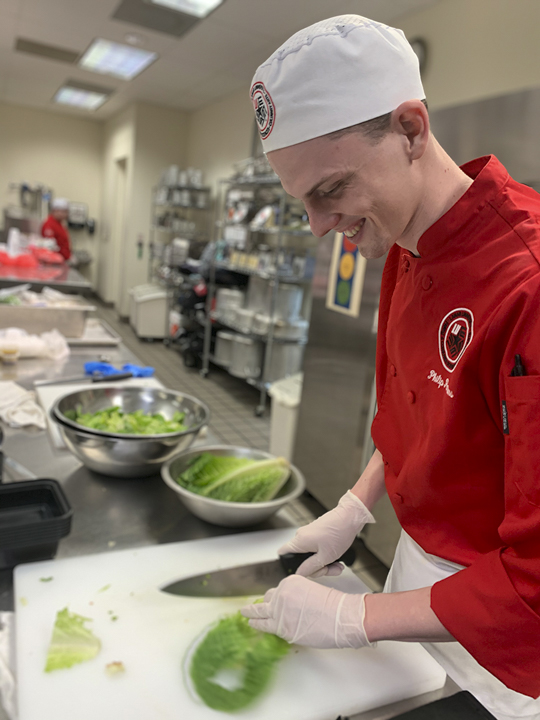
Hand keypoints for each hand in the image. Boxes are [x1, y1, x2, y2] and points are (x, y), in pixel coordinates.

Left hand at [241, 575, 372, 648]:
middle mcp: (282, 594)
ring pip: (260, 612)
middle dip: (260, 604)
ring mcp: (280, 611)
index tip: (270, 600)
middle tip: (250, 606)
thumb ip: (298, 596)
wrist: (341, 617)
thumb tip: (292, 607)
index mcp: (291, 582)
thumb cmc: (334, 606)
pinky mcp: (281, 628)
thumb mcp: (313, 591)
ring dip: (251, 613)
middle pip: (266, 599)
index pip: (277, 590)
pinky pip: (264, 626)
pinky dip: (256, 625)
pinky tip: (252, 624)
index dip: (275, 598)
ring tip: (244, 613)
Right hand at [279, 491, 374, 576]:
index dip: (288, 566)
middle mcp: (301, 537)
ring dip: (324, 564)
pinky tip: (337, 559)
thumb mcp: (325, 556)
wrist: (350, 517)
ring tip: (337, 566)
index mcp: (299, 541)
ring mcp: (309, 535)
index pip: (283, 554)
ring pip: (311, 556)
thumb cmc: (339, 533)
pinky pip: (317, 550)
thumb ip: (310, 567)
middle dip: (316, 568)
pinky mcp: (317, 534)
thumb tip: (299, 574)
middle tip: (328, 570)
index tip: (303, 572)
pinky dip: (326, 556)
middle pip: (300, 559)